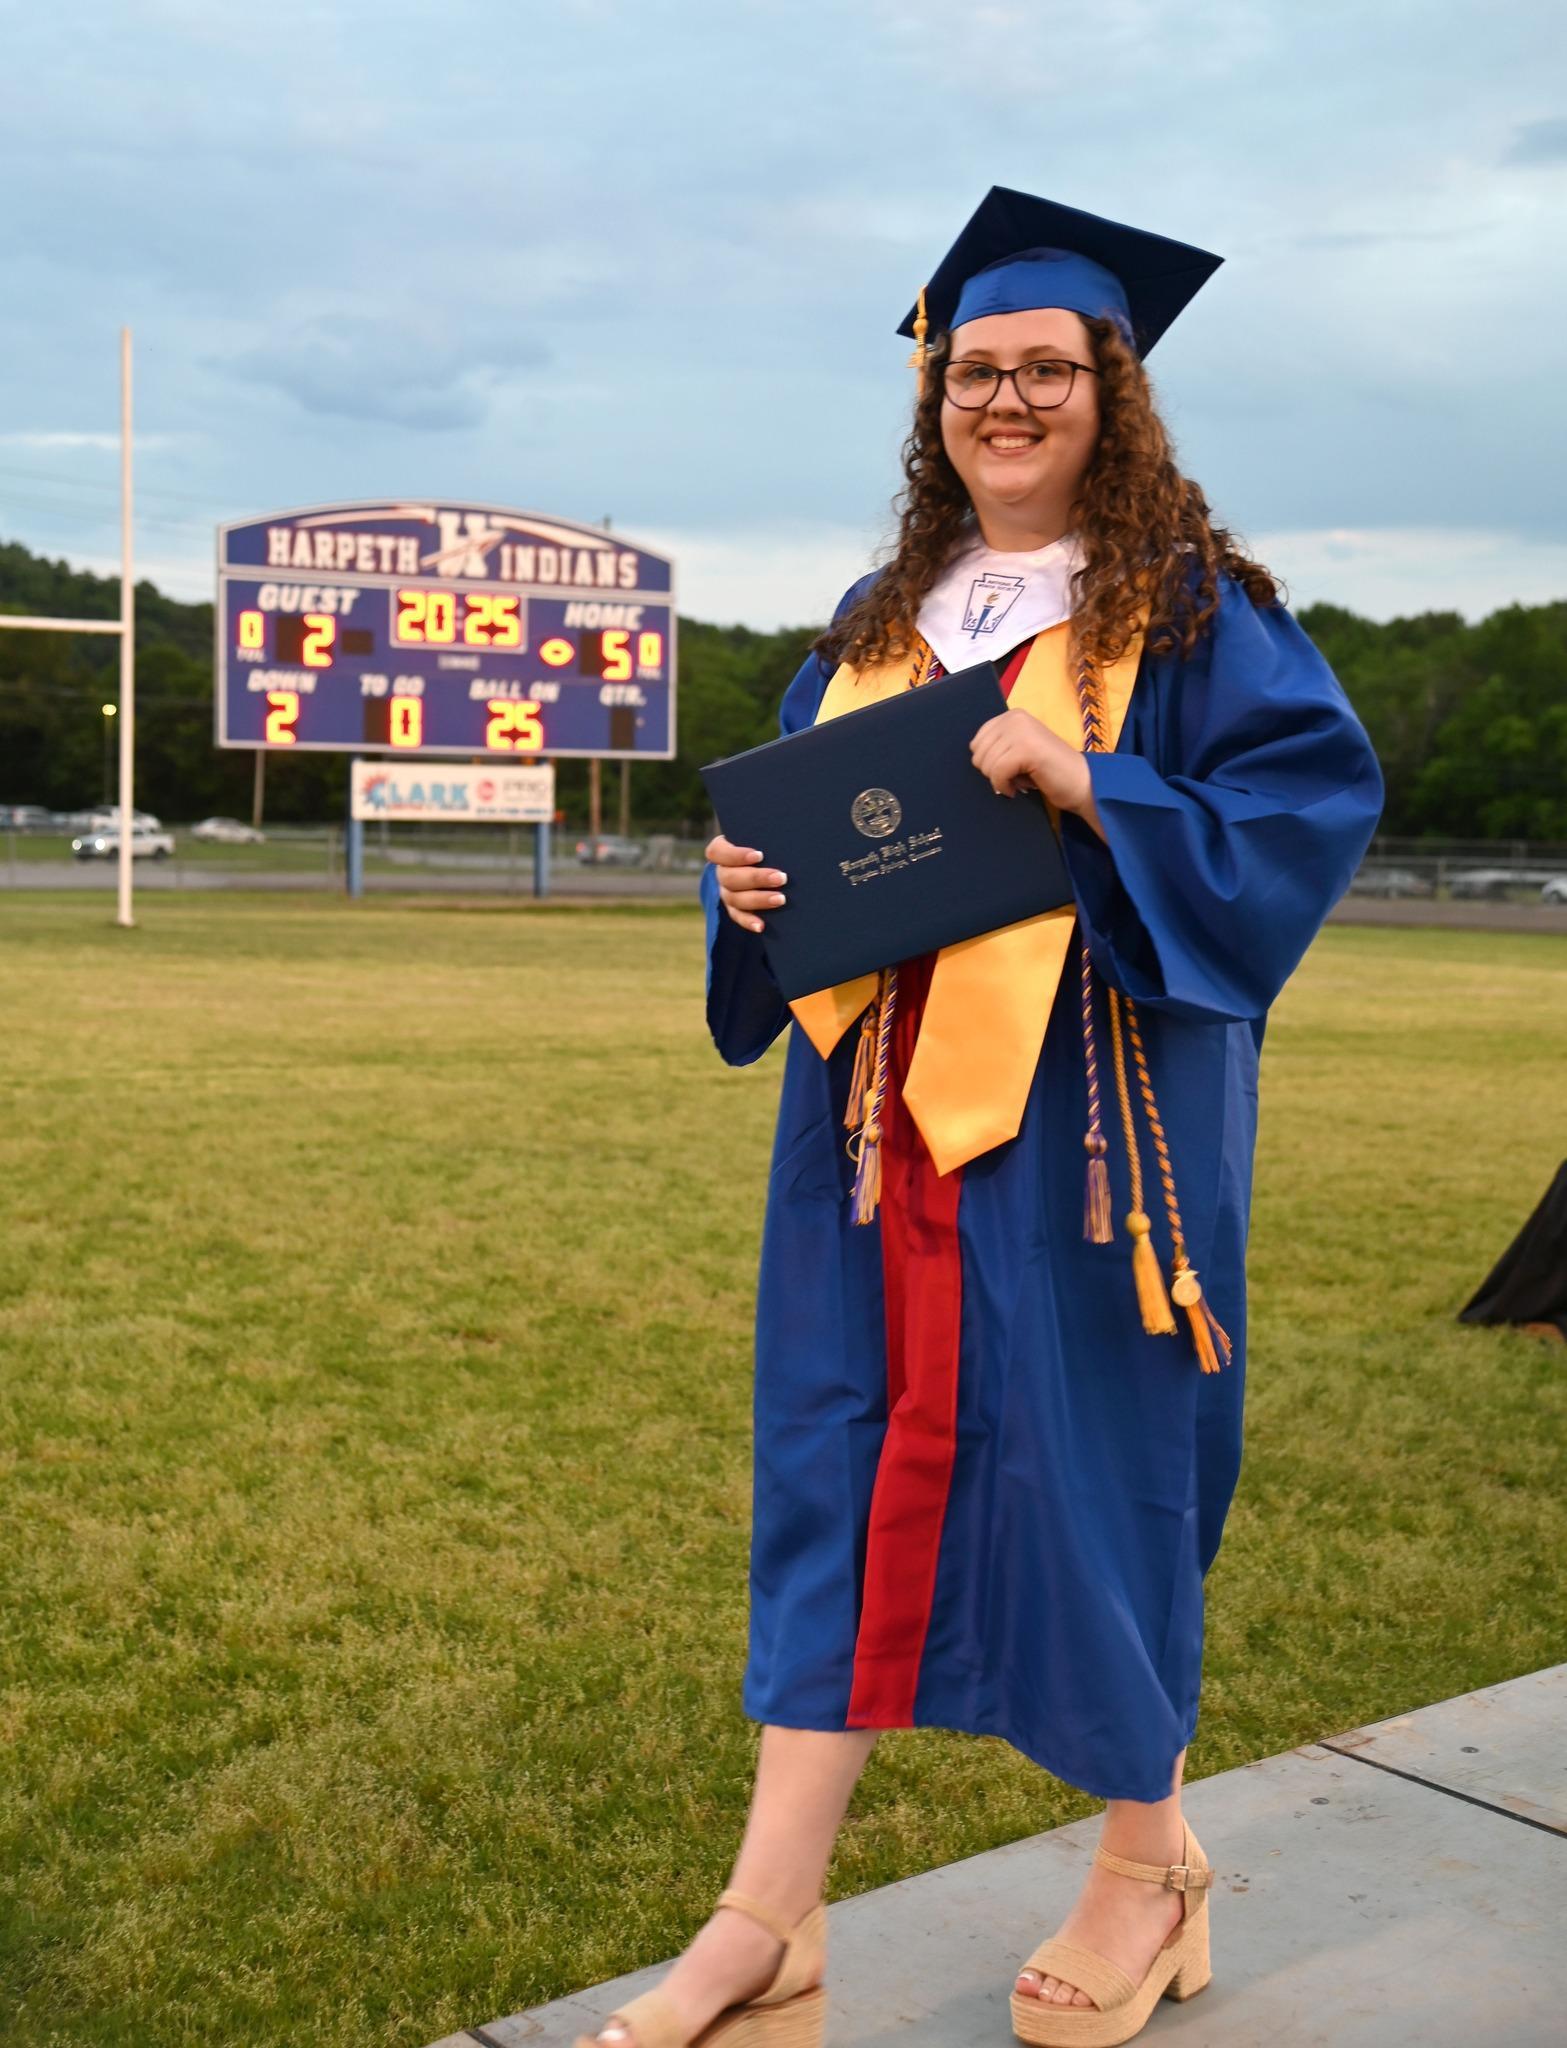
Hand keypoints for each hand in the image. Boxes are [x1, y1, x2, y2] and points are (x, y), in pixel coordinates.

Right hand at [705, 833, 785, 932]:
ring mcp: (726, 892)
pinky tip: (761, 926)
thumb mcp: (765, 837)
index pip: (717, 852)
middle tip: (781, 878)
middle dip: (756, 878)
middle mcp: (722, 872)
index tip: (759, 855)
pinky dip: (749, 921)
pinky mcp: (735, 909)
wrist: (770, 863)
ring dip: (758, 899)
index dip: (735, 855)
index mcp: (722, 851)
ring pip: (735, 898)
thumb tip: (791, 832)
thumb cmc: (768, 845)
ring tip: (781, 899)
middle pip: (729, 877)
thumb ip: (769, 836)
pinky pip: (738, 916)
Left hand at [969, 707, 1092, 812]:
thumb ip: (998, 745)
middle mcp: (1015, 718)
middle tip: (1018, 775)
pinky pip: (997, 773)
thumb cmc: (1048, 772)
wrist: (1081, 783)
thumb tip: (972, 754)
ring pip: (986, 764)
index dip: (989, 762)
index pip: (977, 742)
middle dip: (994, 772)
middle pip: (978, 754)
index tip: (1011, 768)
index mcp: (1012, 716)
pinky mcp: (1026, 749)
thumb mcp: (1018, 750)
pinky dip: (1004, 787)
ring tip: (1022, 779)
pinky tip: (1018, 789)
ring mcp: (1021, 731)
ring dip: (1001, 780)